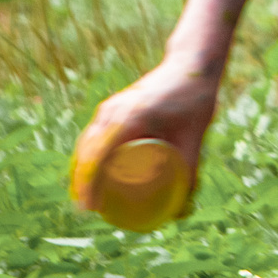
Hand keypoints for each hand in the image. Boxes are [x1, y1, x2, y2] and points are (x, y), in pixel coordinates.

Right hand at [69, 57, 221, 212]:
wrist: (192, 65)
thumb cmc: (195, 101)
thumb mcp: (194, 139)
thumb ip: (190, 174)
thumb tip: (182, 212)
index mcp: (130, 118)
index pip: (98, 157)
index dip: (89, 184)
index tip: (89, 208)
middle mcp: (113, 112)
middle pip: (86, 153)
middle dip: (81, 182)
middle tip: (87, 209)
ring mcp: (110, 108)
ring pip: (86, 143)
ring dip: (81, 168)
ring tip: (85, 195)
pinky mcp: (113, 107)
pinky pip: (92, 134)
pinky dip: (87, 154)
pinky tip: (88, 170)